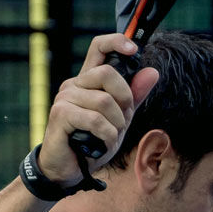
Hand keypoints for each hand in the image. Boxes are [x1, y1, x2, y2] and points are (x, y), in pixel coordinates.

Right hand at [39, 34, 160, 185]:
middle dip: (124, 99)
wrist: (69, 170)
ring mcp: (65, 98)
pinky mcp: (60, 115)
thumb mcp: (120, 119)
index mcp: (88, 82)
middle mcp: (74, 85)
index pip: (99, 47)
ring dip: (116, 125)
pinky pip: (95, 120)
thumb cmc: (92, 142)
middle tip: (122, 120)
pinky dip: (106, 136)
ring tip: (109, 137)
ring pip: (104, 101)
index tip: (134, 49)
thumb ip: (134, 96)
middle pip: (107, 74)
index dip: (116, 41)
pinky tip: (100, 144)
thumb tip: (152, 72)